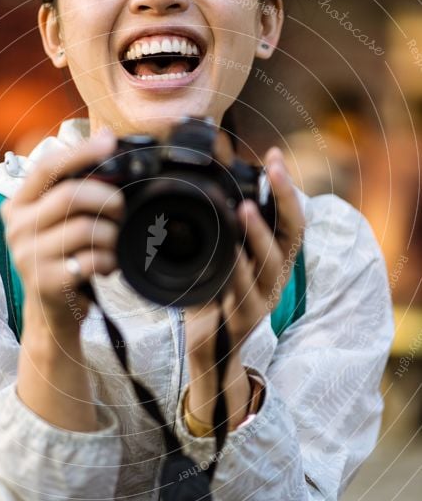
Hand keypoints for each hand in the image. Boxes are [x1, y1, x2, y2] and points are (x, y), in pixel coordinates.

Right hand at [0, 131, 123, 339]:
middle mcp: (16, 228)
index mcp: (18, 205)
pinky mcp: (45, 282)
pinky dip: (108, 261)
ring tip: (112, 245)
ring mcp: (27, 256)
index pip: (47, 167)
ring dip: (111, 236)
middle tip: (120, 210)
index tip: (109, 141)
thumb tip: (107, 141)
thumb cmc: (62, 259)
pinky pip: (90, 260)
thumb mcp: (59, 222)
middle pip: (70, 195)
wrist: (52, 314)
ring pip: (85, 229)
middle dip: (106, 199)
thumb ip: (74, 189)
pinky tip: (106, 266)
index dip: (81, 151)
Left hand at [184, 147, 304, 431]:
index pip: (290, 216)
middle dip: (285, 198)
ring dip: (259, 234)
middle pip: (292, 234)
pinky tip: (230, 255)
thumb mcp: (220, 254)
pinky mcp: (245, 319)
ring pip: (271, 263)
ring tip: (246, 209)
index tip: (274, 155)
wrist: (208, 345)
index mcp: (273, 255)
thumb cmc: (213, 294)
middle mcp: (276, 274)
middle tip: (273, 169)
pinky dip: (237, 272)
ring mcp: (263, 298)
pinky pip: (243, 292)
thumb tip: (208, 181)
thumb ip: (222, 224)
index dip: (286, 186)